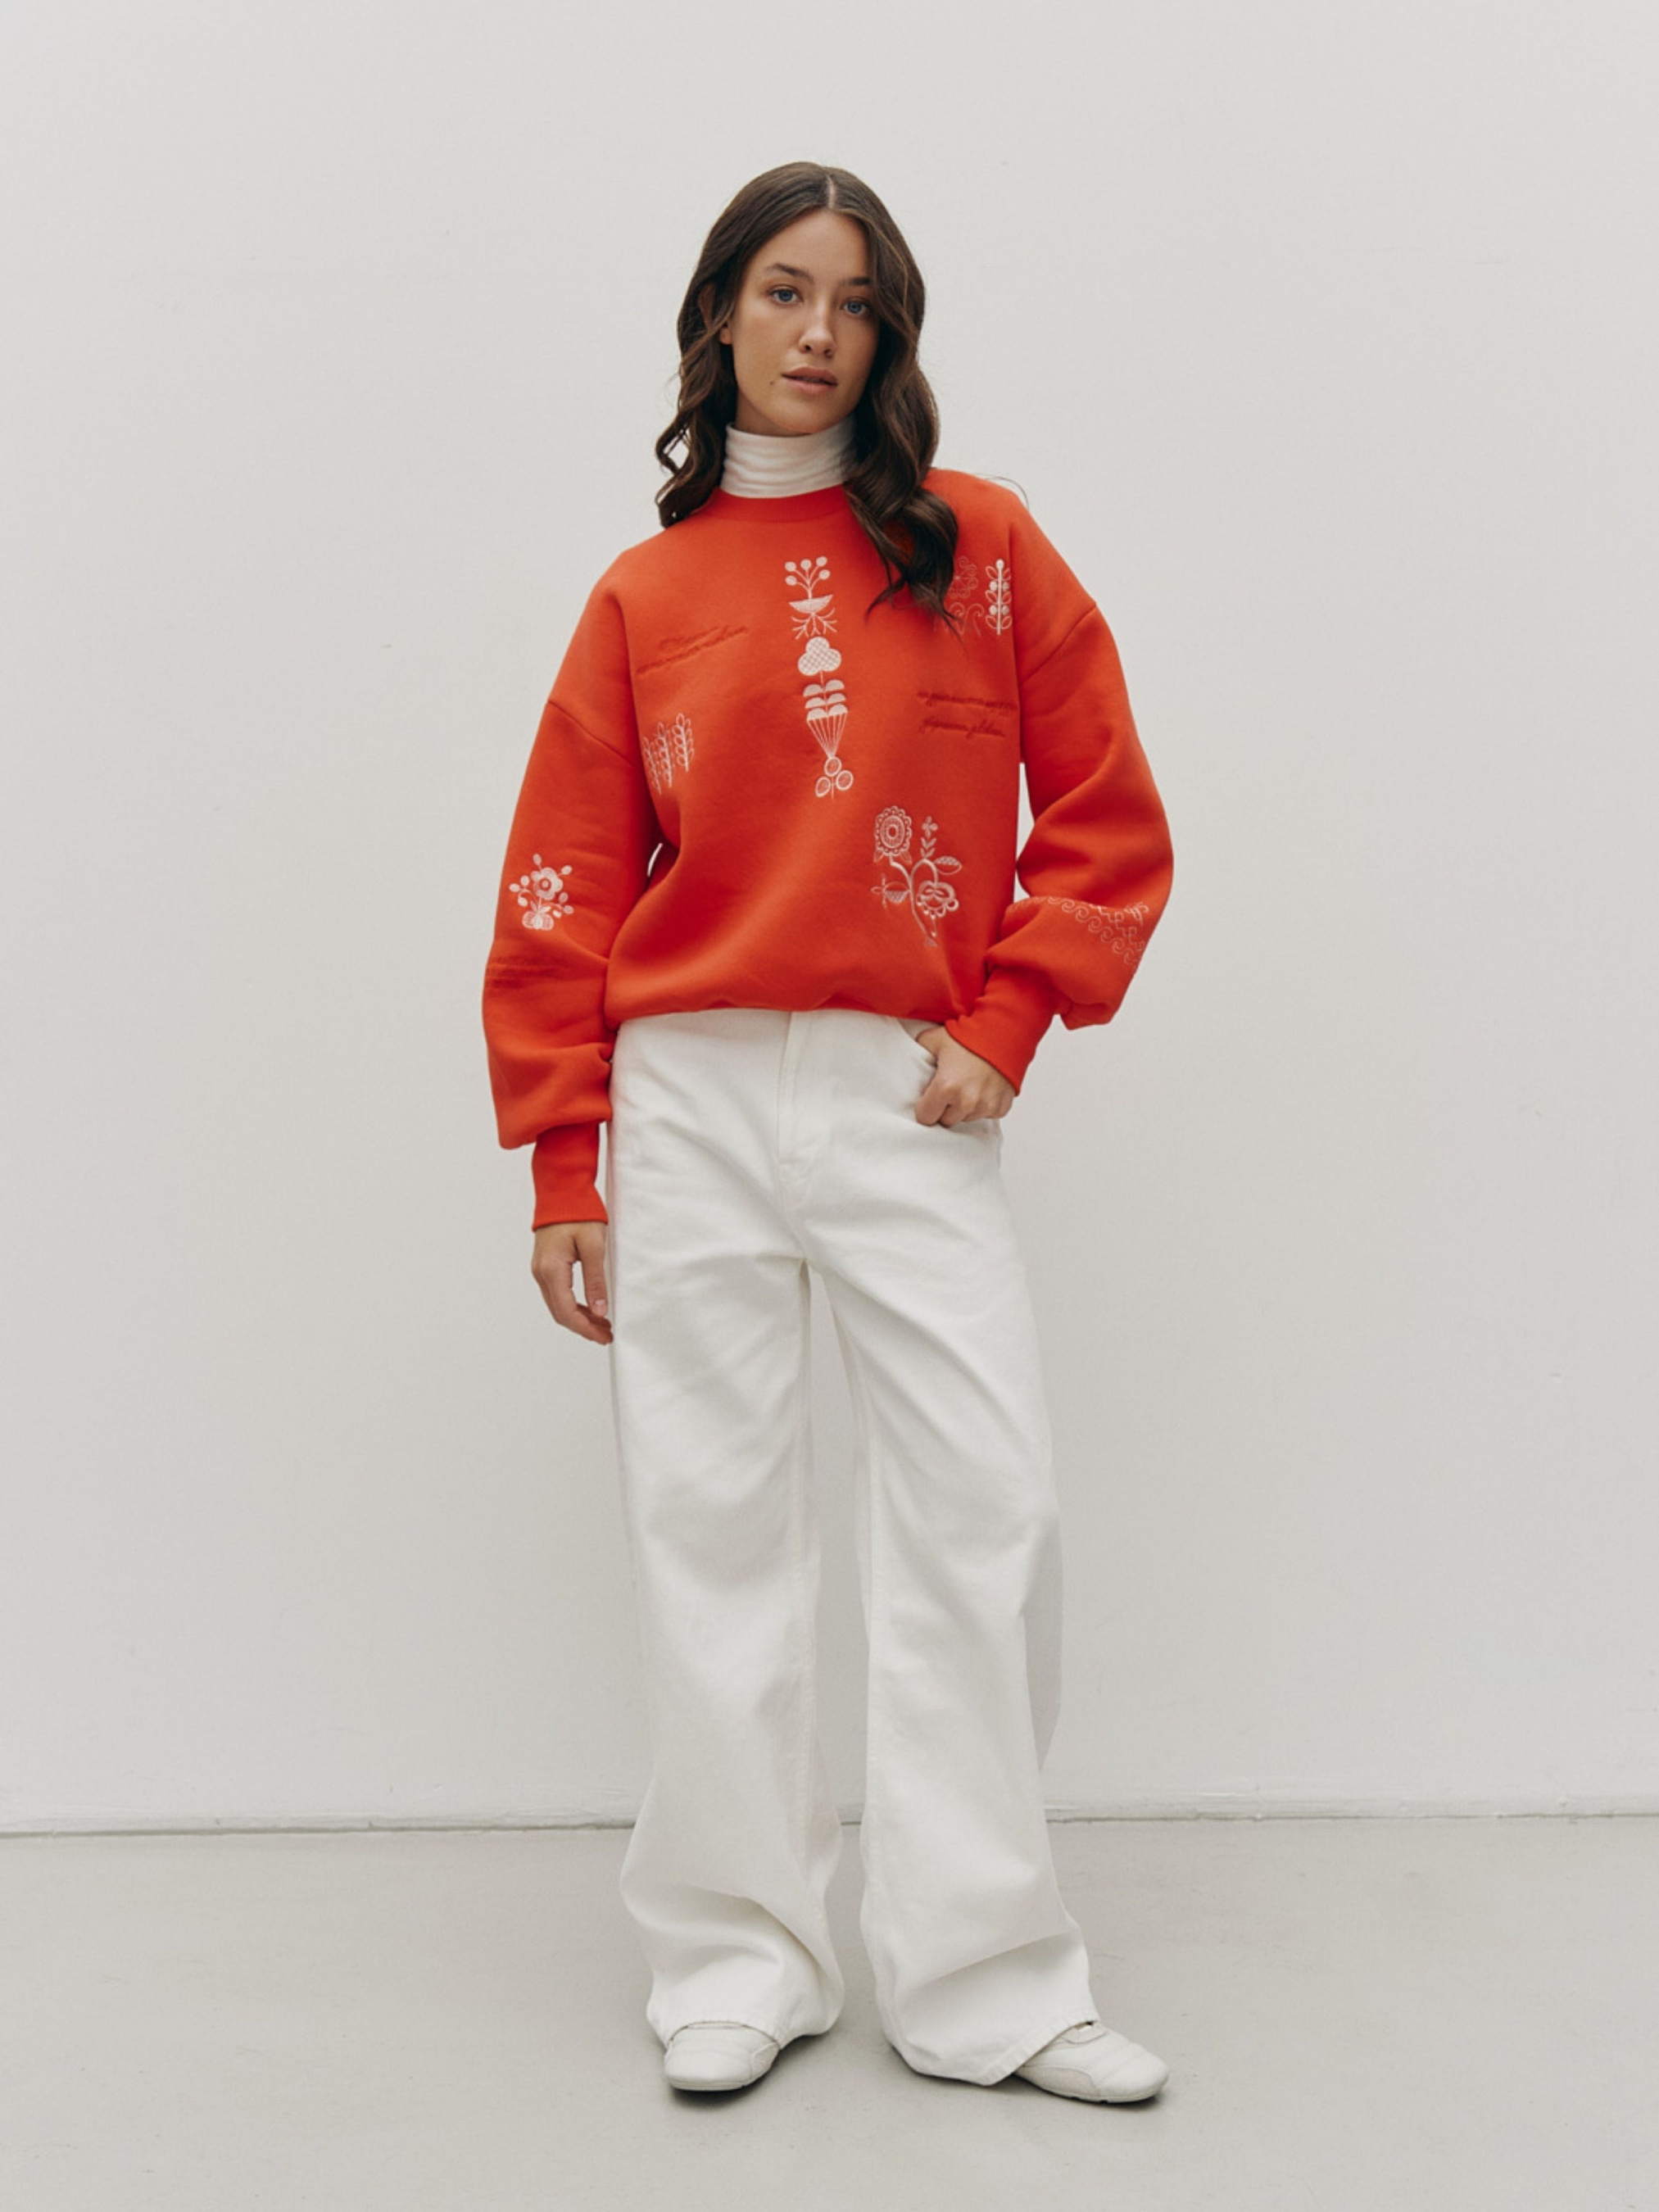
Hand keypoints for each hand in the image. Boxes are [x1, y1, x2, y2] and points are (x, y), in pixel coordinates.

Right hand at [531, 1220, 612, 1342]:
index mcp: (552, 1270)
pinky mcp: (544, 1265)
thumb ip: (595, 1280)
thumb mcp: (594, 1246)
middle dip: (583, 1327)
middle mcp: (541, 1273)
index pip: (567, 1312)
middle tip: (606, 1334)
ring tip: (601, 1324)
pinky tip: (589, 1307)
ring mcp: (540, 1270)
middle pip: (560, 1313)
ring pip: (557, 1305)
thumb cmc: (579, 1212)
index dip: (586, 1329)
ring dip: (578, 1318)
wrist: (561, 1190)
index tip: (604, 1336)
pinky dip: (572, 1305)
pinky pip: (556, 1294)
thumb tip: (599, 1310)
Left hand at [911, 1026, 1015, 1126]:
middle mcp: (966, 1101)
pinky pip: (986, 1115)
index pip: (925, 1117)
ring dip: (964, 1108)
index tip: (928, 1099)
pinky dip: (984, 1105)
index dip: (925, 1107)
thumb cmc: (971, 1035)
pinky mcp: (1000, 1107)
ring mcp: (985, 1106)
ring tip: (968, 1085)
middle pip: (946, 1121)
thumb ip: (919, 1051)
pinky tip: (983, 1087)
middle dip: (945, 1108)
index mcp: (946, 1087)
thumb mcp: (935, 1039)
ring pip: (966, 1118)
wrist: (1004, 1033)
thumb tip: (910, 1060)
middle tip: (950, 1089)